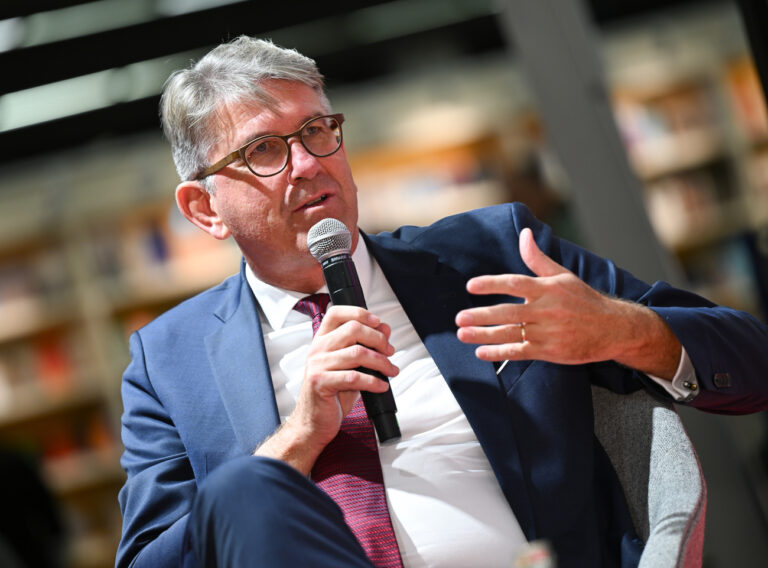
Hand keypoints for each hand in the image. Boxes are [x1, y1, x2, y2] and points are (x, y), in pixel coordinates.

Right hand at [256, 306, 397, 473]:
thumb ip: (365, 346)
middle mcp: (317, 348)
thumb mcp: (350, 367)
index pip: (337, 313)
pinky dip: (373, 382)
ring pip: (357, 353)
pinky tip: (382, 386)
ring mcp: (317, 365)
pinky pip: (354, 377)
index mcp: (322, 340)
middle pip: (353, 329)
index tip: (378, 323)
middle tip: (390, 352)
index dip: (360, 313)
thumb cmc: (332, 394)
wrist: (312, 423)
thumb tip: (384, 329)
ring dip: (381, 362)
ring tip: (391, 371)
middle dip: (378, 339)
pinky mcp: (320, 383)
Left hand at [455, 228, 679, 375]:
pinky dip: (499, 353)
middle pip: (508, 312)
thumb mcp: (562, 275)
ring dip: (484, 335)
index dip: (492, 283)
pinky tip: (481, 352)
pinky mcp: (550, 351)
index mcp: (547, 289)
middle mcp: (546, 310)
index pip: (515, 283)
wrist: (613, 328)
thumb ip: (537, 258)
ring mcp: (547, 332)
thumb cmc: (583, 300)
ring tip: (462, 334)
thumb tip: (525, 233)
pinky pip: (520, 352)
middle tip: (459, 317)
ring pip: (510, 334)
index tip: (471, 285)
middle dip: (481, 315)